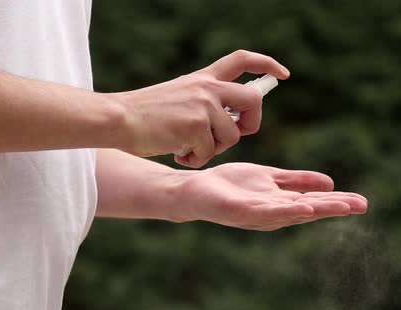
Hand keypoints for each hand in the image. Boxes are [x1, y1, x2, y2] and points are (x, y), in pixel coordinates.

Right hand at [111, 50, 289, 167]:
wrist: (119, 119)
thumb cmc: (144, 114)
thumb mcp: (178, 96)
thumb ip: (203, 101)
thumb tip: (230, 122)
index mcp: (203, 78)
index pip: (242, 60)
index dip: (266, 65)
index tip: (281, 74)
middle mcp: (207, 88)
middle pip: (253, 100)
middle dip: (252, 123)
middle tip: (238, 133)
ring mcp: (203, 106)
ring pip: (232, 135)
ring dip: (213, 149)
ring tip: (188, 150)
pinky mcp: (196, 126)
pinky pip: (210, 152)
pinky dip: (196, 159)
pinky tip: (178, 155)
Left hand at [169, 163, 366, 230]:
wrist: (196, 188)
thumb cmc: (231, 185)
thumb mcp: (269, 178)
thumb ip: (296, 181)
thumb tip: (330, 182)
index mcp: (281, 204)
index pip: (313, 201)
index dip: (338, 202)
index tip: (362, 202)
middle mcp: (273, 212)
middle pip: (308, 210)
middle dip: (334, 208)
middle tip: (361, 205)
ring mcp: (257, 214)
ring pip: (291, 212)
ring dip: (316, 209)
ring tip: (339, 206)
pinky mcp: (241, 211)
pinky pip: (266, 212)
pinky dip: (286, 211)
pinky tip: (303, 207)